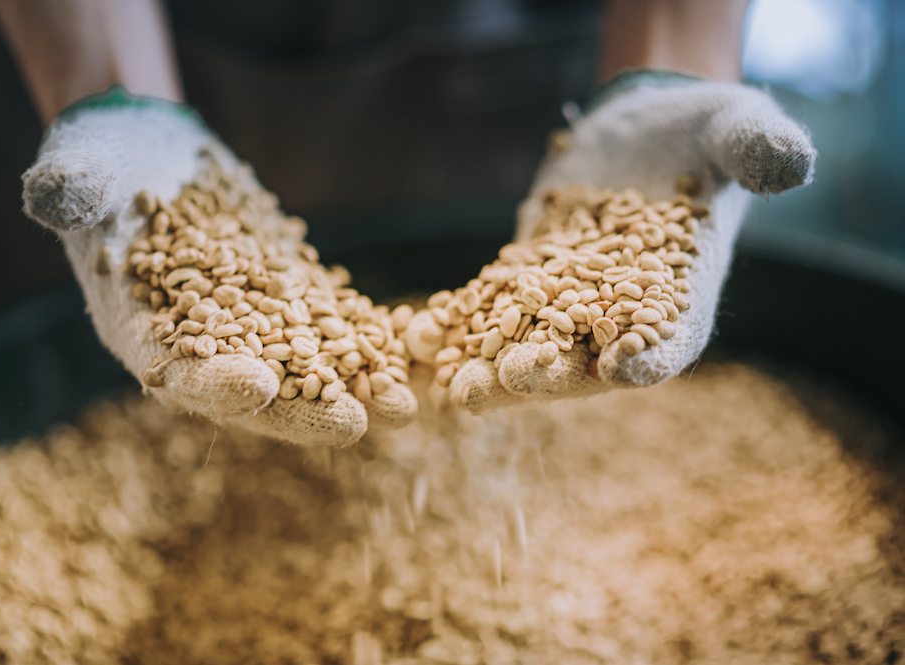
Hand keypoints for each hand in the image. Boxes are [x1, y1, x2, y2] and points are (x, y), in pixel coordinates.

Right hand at [22, 88, 416, 445]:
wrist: (148, 152)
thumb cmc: (101, 164)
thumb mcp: (79, 170)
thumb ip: (70, 190)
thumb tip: (53, 195)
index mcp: (140, 329)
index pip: (176, 370)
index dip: (212, 383)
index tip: (254, 389)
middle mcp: (200, 344)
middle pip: (254, 389)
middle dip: (301, 410)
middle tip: (354, 424)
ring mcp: (251, 326)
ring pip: (305, 369)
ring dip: (352, 389)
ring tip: (403, 406)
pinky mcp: (288, 299)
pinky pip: (330, 329)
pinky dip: (365, 345)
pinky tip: (407, 357)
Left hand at [406, 72, 815, 412]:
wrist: (646, 128)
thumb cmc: (706, 134)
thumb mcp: (739, 128)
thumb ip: (759, 149)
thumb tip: (790, 165)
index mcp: (681, 297)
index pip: (669, 341)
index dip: (649, 357)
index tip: (620, 370)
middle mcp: (621, 315)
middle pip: (585, 359)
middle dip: (547, 375)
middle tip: (503, 383)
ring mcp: (568, 301)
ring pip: (529, 345)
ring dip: (492, 368)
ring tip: (455, 388)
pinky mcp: (526, 277)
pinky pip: (491, 308)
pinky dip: (464, 325)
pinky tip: (424, 337)